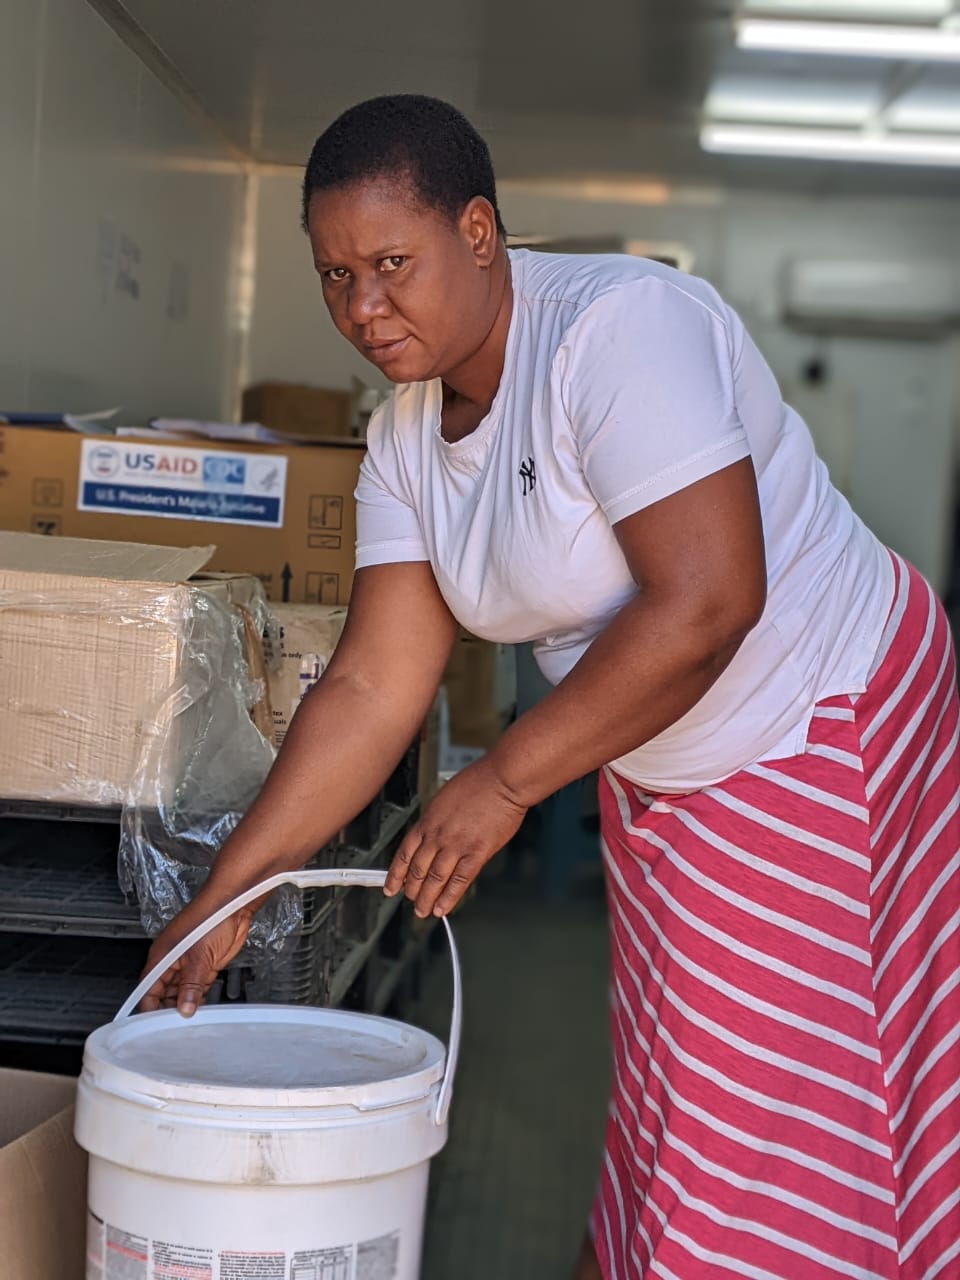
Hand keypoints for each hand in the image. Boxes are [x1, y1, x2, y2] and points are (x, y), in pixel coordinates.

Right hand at [139, 903, 253, 1016]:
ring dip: (185, 1005)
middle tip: (176, 1026)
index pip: (148, 989)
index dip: (150, 1008)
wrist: (234, 905)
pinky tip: (202, 1008)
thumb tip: (184, 1009)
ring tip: (190, 1021)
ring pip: (181, 992)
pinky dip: (199, 998)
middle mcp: (172, 961)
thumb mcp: (198, 958)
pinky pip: (197, 987)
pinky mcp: (205, 964)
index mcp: (161, 957)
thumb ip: (191, 986)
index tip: (155, 1025)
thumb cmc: (210, 917)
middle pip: (163, 993)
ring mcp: (189, 963)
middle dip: (169, 1009)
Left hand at [385, 757, 526, 917]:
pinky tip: (443, 907)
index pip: (404, 853)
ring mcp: (457, 845)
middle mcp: (438, 835)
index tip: (391, 886)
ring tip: (423, 910)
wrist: (502, 780)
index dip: (396, 874)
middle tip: (410, 900)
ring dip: (426, 898)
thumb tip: (431, 836)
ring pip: (435, 879)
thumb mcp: (444, 798)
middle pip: (417, 869)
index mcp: (428, 820)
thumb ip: (436, 820)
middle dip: (411, 889)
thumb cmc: (479, 782)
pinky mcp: (477, 853)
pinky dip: (449, 897)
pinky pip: (459, 881)